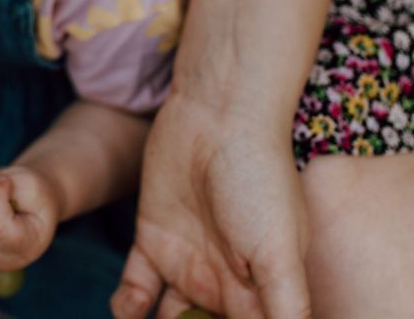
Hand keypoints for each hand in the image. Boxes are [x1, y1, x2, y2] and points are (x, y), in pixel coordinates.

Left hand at [111, 93, 310, 318]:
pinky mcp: (153, 240)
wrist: (217, 114)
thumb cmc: (258, 178)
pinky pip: (136, 290)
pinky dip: (128, 308)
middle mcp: (225, 284)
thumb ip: (286, 309)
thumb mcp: (280, 252)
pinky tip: (127, 310)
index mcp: (262, 294)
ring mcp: (188, 262)